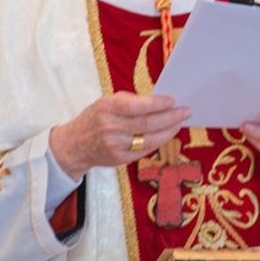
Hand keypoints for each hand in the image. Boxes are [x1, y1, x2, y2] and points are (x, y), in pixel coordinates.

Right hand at [49, 93, 190, 175]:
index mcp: (107, 108)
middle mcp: (111, 127)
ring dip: (169, 131)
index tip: (172, 101)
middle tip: (185, 111)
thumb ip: (129, 102)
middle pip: (147, 124)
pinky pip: (145, 150)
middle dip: (170, 117)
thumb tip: (158, 102)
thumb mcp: (105, 103)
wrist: (74, 146)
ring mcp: (116, 145)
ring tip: (180, 123)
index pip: (137, 106)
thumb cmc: (94, 119)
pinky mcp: (120, 159)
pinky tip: (167, 134)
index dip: (157, 104)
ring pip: (149, 139)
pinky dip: (158, 142)